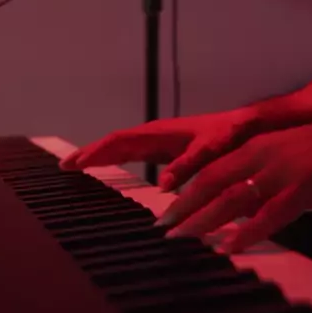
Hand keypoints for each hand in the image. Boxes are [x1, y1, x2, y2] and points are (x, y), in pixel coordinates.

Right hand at [60, 108, 258, 189]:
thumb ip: (189, 165)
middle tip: (65, 167)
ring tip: (77, 167)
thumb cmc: (230, 135)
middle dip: (89, 153)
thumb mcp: (212, 150)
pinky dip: (114, 158)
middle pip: (114, 142)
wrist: (247, 125)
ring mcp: (159, 141)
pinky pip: (133, 152)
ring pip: (122, 146)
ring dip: (99, 155)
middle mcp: (156, 135)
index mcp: (160, 134)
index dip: (96, 152)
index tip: (74, 163)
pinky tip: (108, 168)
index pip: (120, 141)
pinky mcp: (166, 149)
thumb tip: (163, 187)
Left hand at [157, 112, 311, 252]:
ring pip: (232, 197)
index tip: (166, 213)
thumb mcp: (287, 162)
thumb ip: (261, 181)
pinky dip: (249, 231)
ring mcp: (282, 171)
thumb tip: (240, 210)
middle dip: (184, 208)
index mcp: (255, 148)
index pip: (210, 171)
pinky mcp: (304, 187)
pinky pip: (270, 213)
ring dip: (204, 220)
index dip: (185, 193)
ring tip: (184, 240)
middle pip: (211, 183)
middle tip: (164, 231)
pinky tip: (232, 247)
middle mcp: (261, 155)